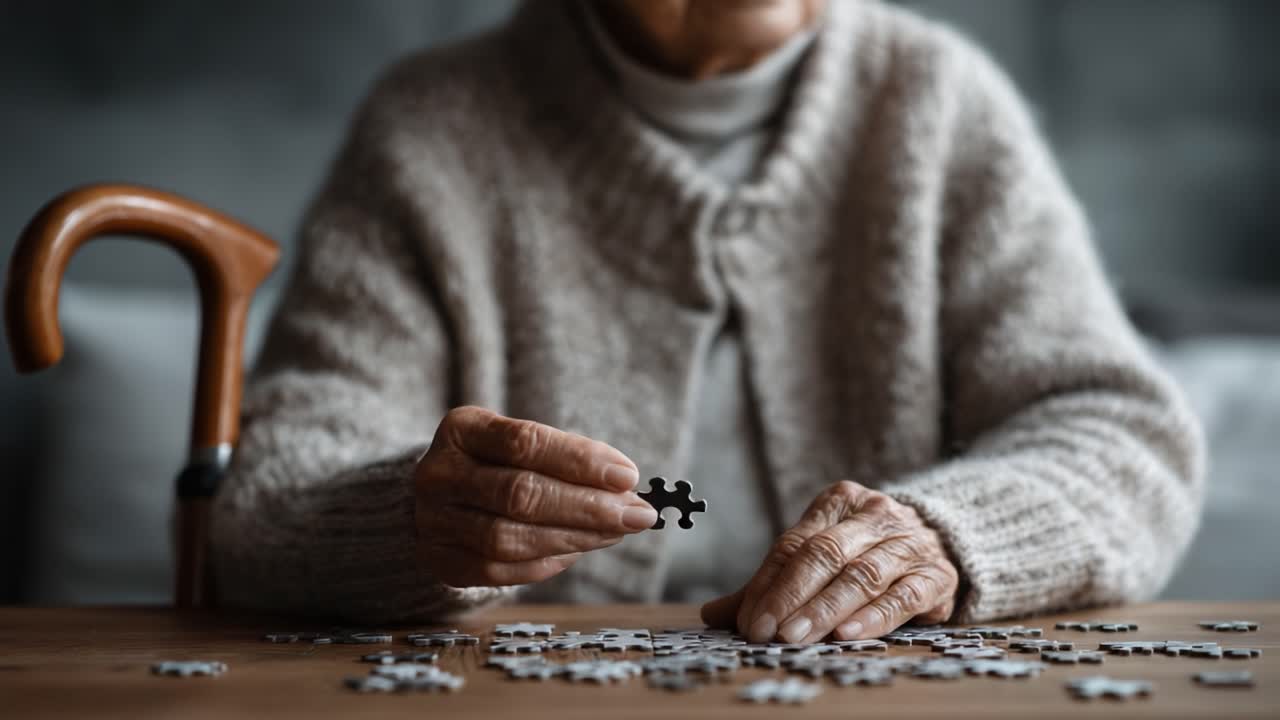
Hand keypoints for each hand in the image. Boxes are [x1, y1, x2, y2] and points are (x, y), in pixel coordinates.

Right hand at [414, 406, 657, 586]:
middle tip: (634, 514)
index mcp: (461, 429)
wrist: (440, 494)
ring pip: (509, 538)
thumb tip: (624, 489)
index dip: (580, 460)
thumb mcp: (523, 444)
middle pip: (519, 494)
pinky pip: (497, 571)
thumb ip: (567, 460)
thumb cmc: (496, 463)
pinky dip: (544, 564)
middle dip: (586, 506)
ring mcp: (434, 520)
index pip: (526, 443)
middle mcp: (439, 474)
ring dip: (573, 538)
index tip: (627, 476)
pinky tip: (576, 552)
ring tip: (613, 532)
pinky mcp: (441, 560)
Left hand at [701, 481, 958, 642]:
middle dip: (792, 595)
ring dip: (825, 609)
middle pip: (825, 555)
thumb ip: (771, 583)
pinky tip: (846, 633)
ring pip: (861, 575)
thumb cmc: (864, 551)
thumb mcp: (819, 554)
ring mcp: (908, 544)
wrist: (942, 541)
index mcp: (838, 502)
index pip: (794, 544)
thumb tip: (713, 615)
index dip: (768, 584)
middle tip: (768, 632)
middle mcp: (875, 515)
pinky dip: (874, 616)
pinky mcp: (936, 575)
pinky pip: (903, 596)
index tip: (748, 621)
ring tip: (797, 637)